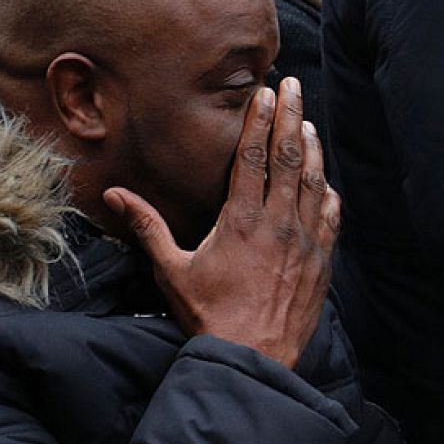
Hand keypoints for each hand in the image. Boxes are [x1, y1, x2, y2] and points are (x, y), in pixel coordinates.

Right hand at [104, 77, 339, 368]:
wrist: (252, 357)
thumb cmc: (209, 315)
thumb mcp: (171, 269)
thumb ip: (147, 226)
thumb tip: (113, 195)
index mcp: (241, 220)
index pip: (253, 157)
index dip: (258, 121)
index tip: (264, 93)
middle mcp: (278, 223)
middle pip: (288, 158)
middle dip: (290, 117)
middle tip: (293, 86)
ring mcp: (304, 241)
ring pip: (313, 182)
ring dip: (311, 148)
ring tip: (306, 121)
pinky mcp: (321, 261)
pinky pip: (329, 216)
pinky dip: (327, 193)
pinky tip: (325, 180)